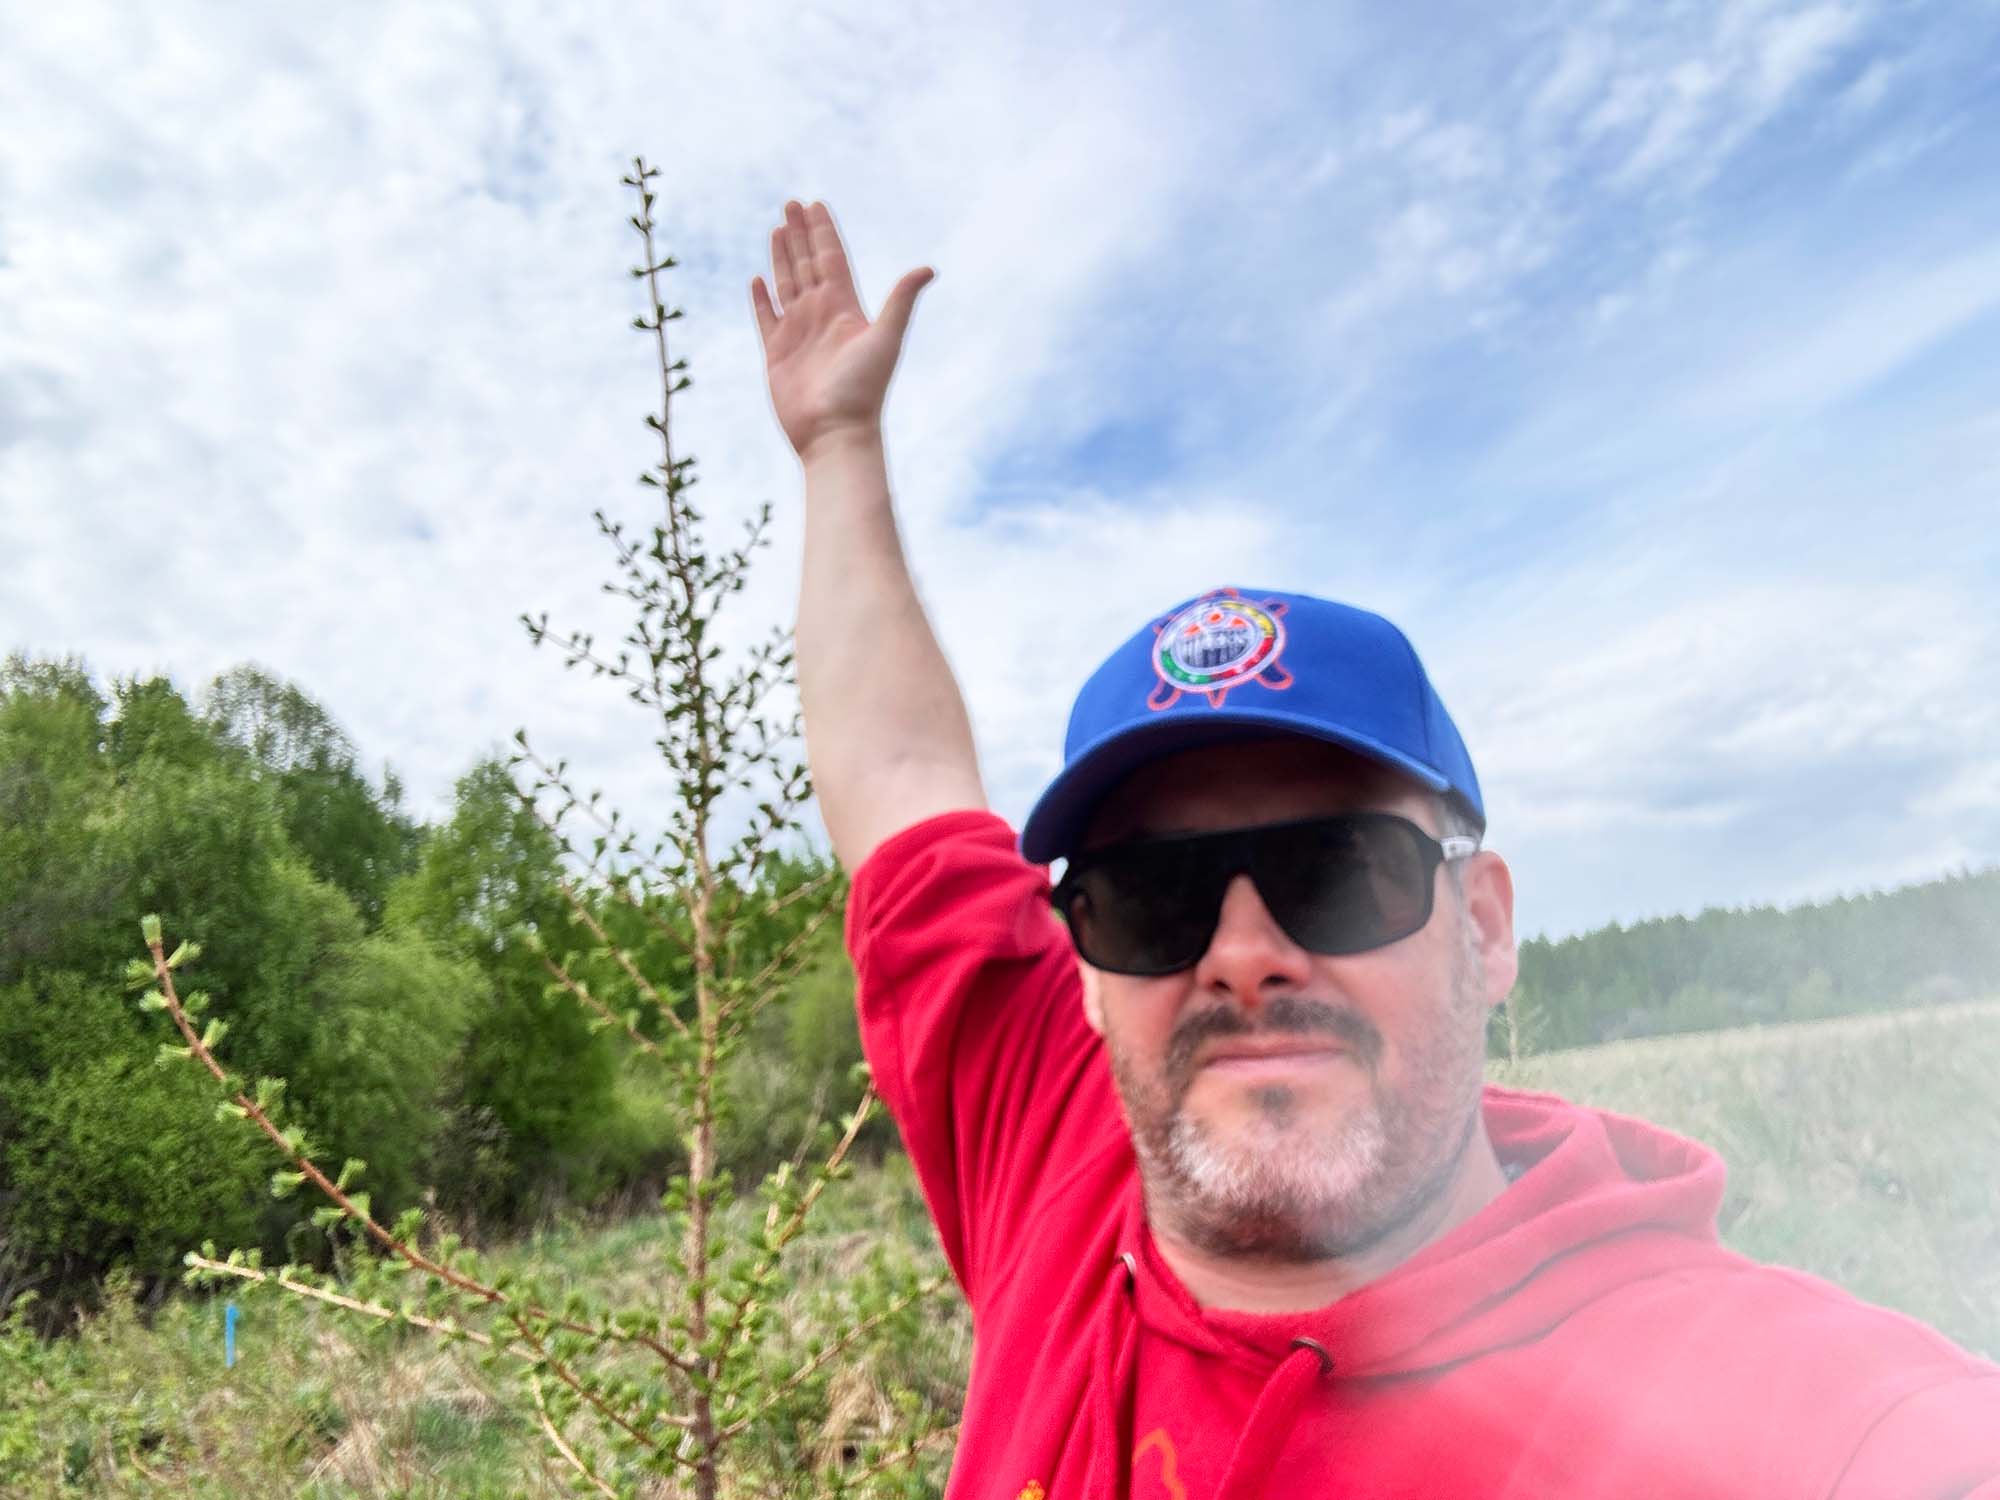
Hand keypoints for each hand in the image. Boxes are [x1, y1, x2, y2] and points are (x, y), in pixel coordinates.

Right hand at [752, 200, 933, 462]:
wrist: (836, 434)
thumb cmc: (863, 391)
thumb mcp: (885, 339)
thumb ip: (901, 301)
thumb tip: (929, 268)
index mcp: (846, 309)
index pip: (832, 259)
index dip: (823, 232)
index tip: (816, 204)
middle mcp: (822, 317)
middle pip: (808, 265)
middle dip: (799, 234)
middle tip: (790, 203)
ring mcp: (799, 334)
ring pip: (786, 285)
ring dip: (781, 257)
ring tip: (776, 229)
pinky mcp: (777, 355)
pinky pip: (766, 319)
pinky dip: (761, 299)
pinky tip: (757, 279)